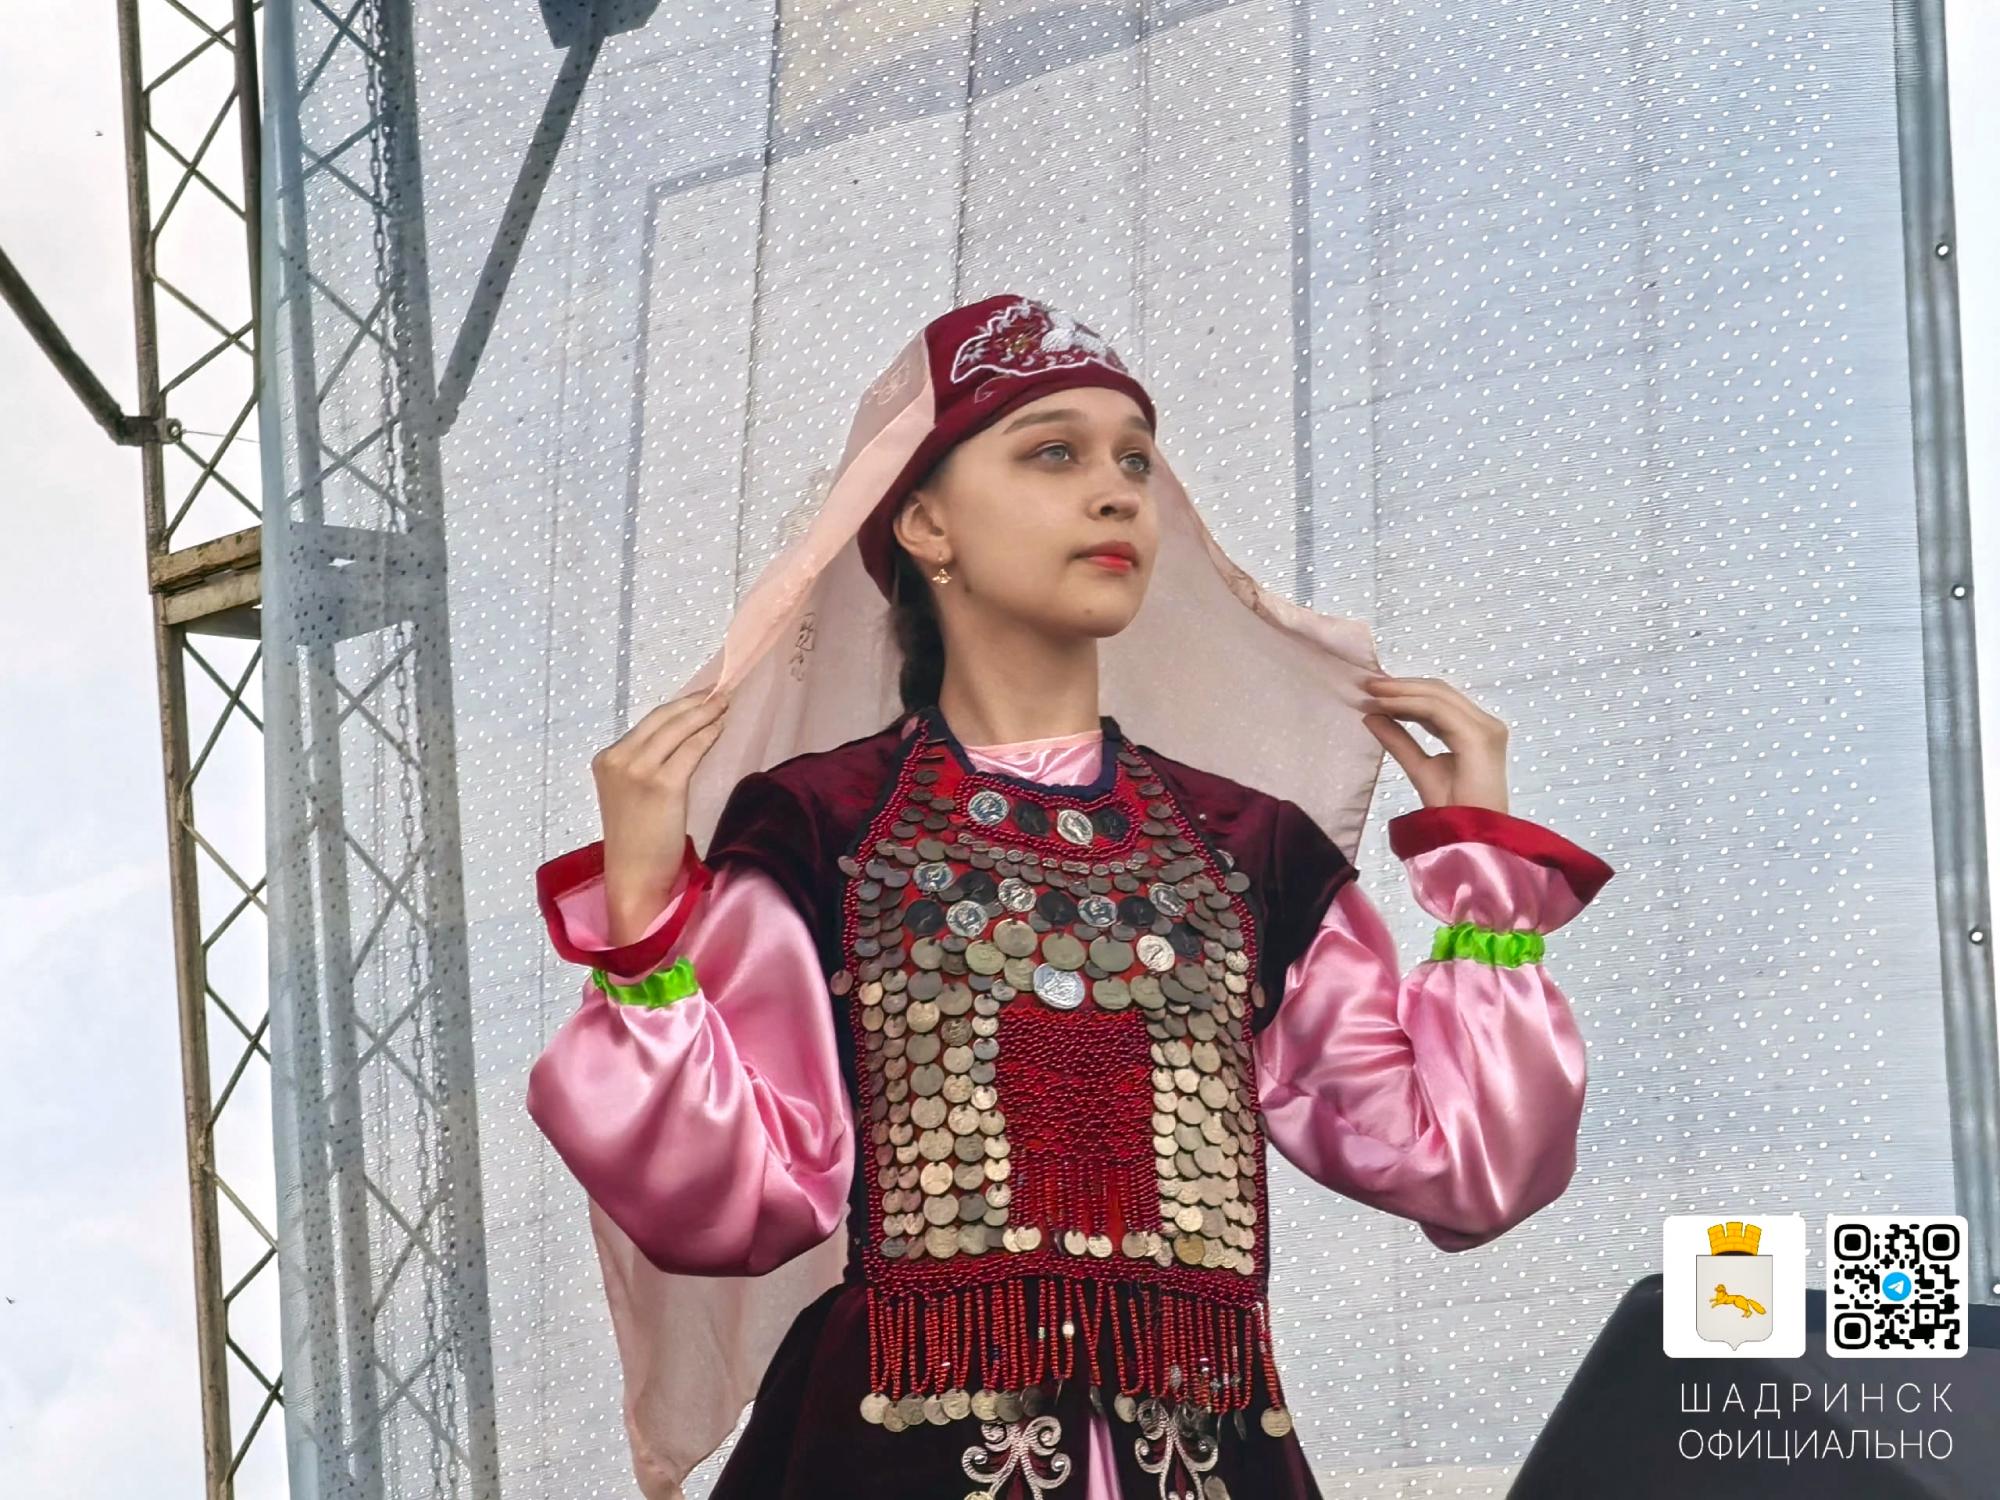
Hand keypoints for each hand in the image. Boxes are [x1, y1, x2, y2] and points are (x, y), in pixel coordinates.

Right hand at [592, 686, 730, 944]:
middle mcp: (618, 759)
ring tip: (725, 703)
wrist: (633, 875)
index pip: (648, 723)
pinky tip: (720, 726)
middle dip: (694, 702)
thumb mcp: (632, 793)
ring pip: (678, 729)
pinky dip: (708, 734)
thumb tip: (682, 736)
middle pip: (663, 718)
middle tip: (721, 691)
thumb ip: (646, 764)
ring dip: (705, 712)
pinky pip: (691, 749)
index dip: (678, 706)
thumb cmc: (637, 839)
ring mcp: (637, 770)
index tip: (701, 695)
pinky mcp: (662, 784)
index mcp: (606, 759)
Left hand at [1359, 674, 1509, 813]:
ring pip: (1438, 695)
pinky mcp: (1477, 736)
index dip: (1406, 691)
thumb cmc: (1452, 809)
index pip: (1439, 700)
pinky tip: (1384, 705)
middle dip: (1401, 685)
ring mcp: (1485, 728)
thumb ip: (1399, 740)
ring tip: (1371, 692)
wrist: (1469, 837)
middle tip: (1367, 683)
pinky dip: (1408, 704)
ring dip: (1400, 691)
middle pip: (1440, 691)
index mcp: (1476, 730)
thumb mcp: (1418, 766)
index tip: (1373, 689)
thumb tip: (1371, 715)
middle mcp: (1486, 724)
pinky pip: (1437, 711)